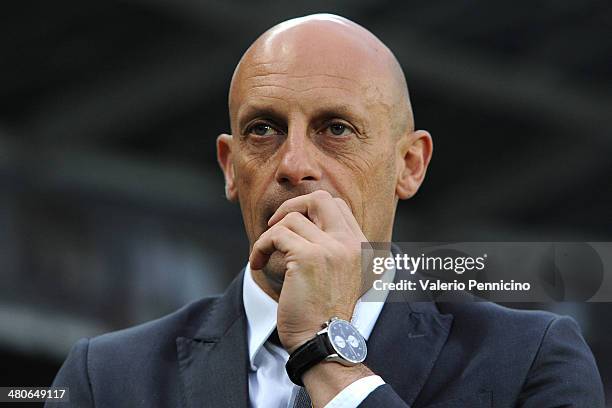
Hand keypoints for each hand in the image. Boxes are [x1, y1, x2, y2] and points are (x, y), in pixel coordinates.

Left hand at [249, 190, 366, 351]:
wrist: (323, 342)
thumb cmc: (325, 314)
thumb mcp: (342, 277)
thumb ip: (334, 249)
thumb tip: (305, 222)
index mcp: (362, 247)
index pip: (338, 206)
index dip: (310, 209)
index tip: (294, 228)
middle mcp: (351, 244)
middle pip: (320, 199)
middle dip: (292, 207)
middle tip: (276, 227)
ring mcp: (332, 248)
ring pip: (292, 218)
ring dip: (270, 235)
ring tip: (264, 256)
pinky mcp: (308, 257)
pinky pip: (276, 235)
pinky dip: (261, 247)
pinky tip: (258, 263)